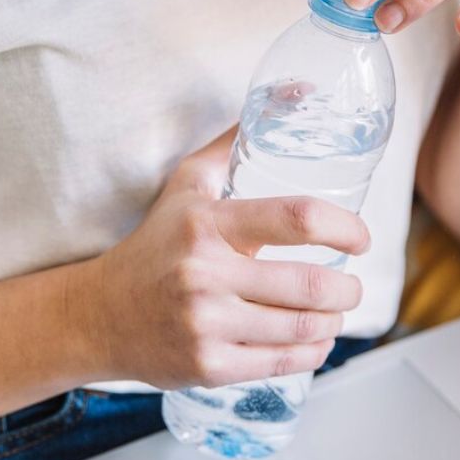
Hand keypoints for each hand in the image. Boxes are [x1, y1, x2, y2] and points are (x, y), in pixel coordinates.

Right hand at [80, 127, 369, 388]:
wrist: (98, 315)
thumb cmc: (155, 244)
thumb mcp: (187, 184)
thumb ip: (238, 142)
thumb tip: (296, 93)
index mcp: (207, 224)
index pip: (296, 218)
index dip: (343, 227)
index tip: (361, 237)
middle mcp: (205, 273)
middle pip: (310, 284)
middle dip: (348, 288)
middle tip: (352, 285)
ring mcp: (206, 324)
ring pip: (303, 328)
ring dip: (334, 322)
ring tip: (336, 312)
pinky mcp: (207, 366)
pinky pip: (282, 363)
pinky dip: (313, 354)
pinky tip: (316, 341)